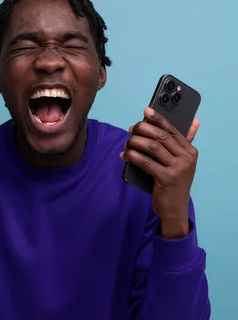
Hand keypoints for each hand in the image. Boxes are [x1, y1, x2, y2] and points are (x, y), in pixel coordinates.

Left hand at [121, 107, 199, 238]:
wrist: (174, 209)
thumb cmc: (174, 183)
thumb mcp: (182, 163)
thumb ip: (184, 143)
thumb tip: (194, 120)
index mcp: (190, 151)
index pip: (173, 130)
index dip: (158, 119)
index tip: (146, 111)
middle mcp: (186, 158)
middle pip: (161, 136)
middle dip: (143, 130)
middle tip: (131, 130)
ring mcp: (178, 169)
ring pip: (152, 147)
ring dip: (135, 142)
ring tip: (126, 143)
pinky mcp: (166, 179)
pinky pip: (145, 162)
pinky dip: (133, 156)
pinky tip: (125, 155)